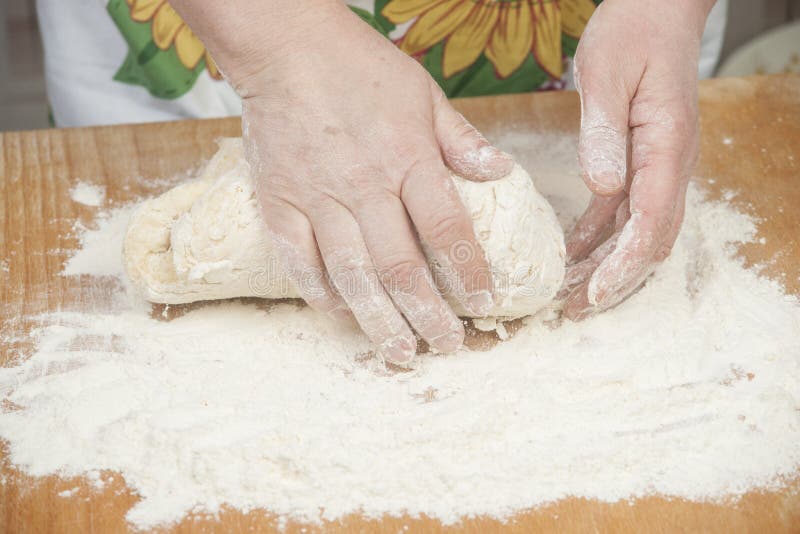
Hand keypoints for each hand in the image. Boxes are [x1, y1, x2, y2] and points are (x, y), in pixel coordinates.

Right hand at [194, 3, 512, 362]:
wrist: (286, 47)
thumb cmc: (360, 67)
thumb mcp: (424, 93)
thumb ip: (461, 139)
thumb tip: (501, 173)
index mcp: (408, 159)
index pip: (447, 229)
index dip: (469, 271)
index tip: (484, 302)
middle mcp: (365, 186)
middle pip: (401, 266)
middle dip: (428, 314)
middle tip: (447, 347)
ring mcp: (318, 198)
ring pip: (352, 273)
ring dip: (378, 320)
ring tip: (398, 353)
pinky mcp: (279, 202)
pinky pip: (298, 259)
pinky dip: (318, 292)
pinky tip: (337, 314)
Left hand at [562, 0, 714, 319]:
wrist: (656, 12)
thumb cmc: (633, 32)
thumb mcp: (607, 73)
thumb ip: (603, 129)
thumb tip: (602, 185)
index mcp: (665, 145)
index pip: (651, 219)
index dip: (624, 263)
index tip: (595, 294)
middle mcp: (669, 164)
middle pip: (650, 238)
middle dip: (615, 279)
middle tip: (574, 310)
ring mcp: (657, 165)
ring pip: (638, 231)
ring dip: (606, 265)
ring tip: (568, 294)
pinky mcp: (639, 161)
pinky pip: (622, 210)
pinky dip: (599, 236)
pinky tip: (571, 253)